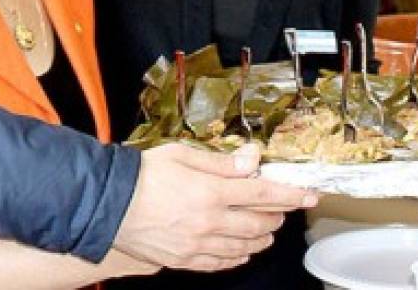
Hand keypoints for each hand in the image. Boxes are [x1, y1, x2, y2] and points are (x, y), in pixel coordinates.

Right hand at [113, 143, 317, 272]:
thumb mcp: (182, 154)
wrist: (109, 204)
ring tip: (265, 226)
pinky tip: (242, 247)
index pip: (264, 195)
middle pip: (260, 223)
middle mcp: (210, 222)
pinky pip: (225, 262)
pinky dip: (240, 255)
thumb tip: (252, 160)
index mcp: (211, 192)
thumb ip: (221, 161)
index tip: (309, 194)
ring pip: (247, 246)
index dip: (291, 194)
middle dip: (278, 215)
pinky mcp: (187, 260)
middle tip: (282, 207)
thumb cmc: (142, 174)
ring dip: (262, 235)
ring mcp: (200, 245)